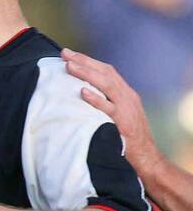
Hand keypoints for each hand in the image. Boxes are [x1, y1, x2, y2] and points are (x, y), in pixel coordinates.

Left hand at [62, 48, 165, 182]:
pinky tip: (82, 91)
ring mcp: (126, 108)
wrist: (146, 156)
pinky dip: (96, 99)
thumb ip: (105, 102)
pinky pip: (109, 109)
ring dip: (87, 74)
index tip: (70, 54)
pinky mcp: (123, 122)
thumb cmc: (127, 137)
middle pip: (105, 72)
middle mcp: (127, 96)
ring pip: (107, 85)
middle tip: (65, 53)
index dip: (88, 61)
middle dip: (84, 61)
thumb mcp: (118, 114)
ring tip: (70, 66)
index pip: (106, 70)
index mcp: (125, 93)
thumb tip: (80, 93)